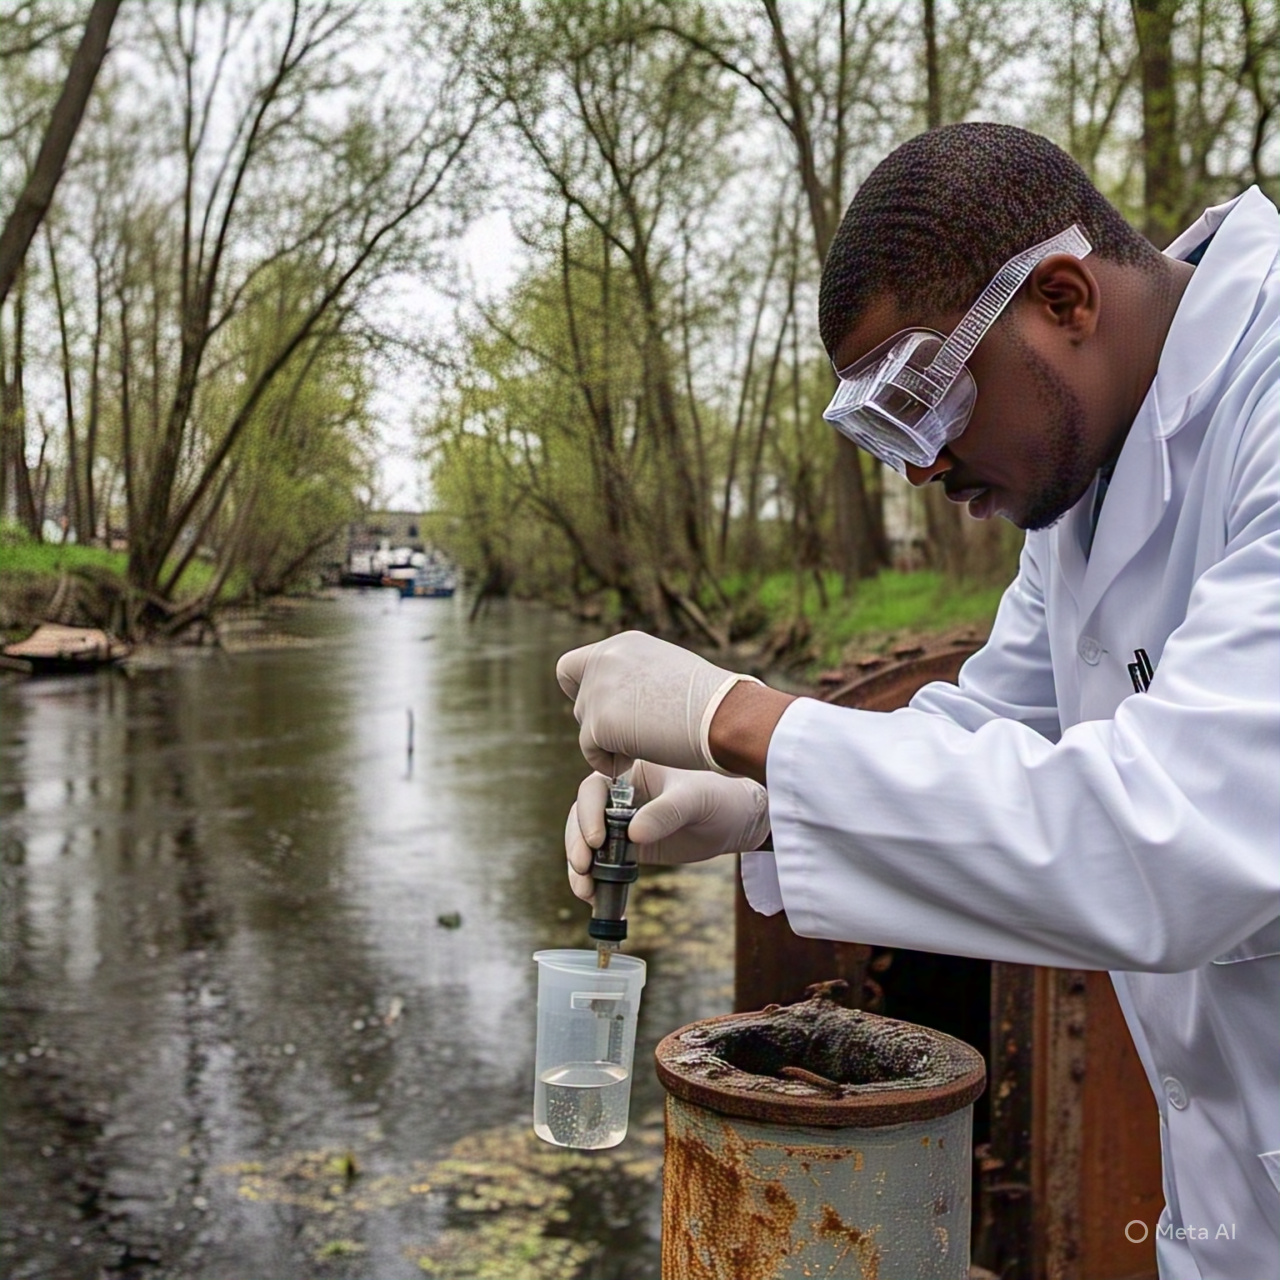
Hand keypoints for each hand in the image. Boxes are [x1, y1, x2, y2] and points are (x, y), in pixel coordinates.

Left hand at [555, 630, 758, 776]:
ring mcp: (599, 689)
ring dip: (610, 745)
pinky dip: (610, 764)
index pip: (572, 666)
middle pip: (580, 703)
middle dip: (602, 724)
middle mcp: (605, 659)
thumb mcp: (668, 672)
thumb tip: (620, 700)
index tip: (609, 710)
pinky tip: (639, 760)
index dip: (583, 692)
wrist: (726, 715)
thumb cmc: (712, 701)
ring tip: (647, 747)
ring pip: (585, 730)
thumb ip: (636, 677)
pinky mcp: (599, 722)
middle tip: (638, 736)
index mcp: (623, 644)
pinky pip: (591, 754)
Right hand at [564, 762, 770, 901]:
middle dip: (576, 843)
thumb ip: (667, 812)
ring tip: (586, 891)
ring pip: (587, 843)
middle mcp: (619, 797)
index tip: (595, 840)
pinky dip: (595, 881)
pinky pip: (604, 864)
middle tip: (583, 867)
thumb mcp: (696, 800)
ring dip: (580, 868)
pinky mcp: (630, 849)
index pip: (595, 789)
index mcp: (630, 773)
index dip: (588, 813)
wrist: (738, 820)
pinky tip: (595, 898)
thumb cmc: (720, 796)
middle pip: (582, 817)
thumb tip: (634, 834)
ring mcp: (622, 824)